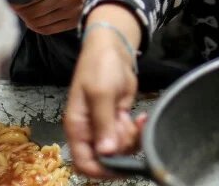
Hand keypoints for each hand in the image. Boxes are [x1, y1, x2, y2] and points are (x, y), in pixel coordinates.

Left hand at [7, 0, 95, 34]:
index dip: (17, 2)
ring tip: (23, 14)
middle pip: (34, 12)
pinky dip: (38, 27)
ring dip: (28, 20)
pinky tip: (33, 21)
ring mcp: (73, 10)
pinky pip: (50, 29)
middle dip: (20, 12)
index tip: (11, 0)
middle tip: (15, 8)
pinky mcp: (75, 20)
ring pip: (41, 22)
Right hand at [64, 5, 143, 177]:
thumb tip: (106, 153)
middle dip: (121, 150)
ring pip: (120, 149)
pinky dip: (137, 131)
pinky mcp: (118, 120)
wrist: (113, 48)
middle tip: (129, 129)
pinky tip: (141, 117)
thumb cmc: (100, 67)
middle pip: (105, 159)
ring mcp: (104, 126)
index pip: (84, 162)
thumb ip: (103, 123)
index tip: (121, 167)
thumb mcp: (100, 93)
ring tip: (133, 118)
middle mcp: (90, 131)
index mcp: (78, 128)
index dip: (100, 170)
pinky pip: (128, 137)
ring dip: (131, 139)